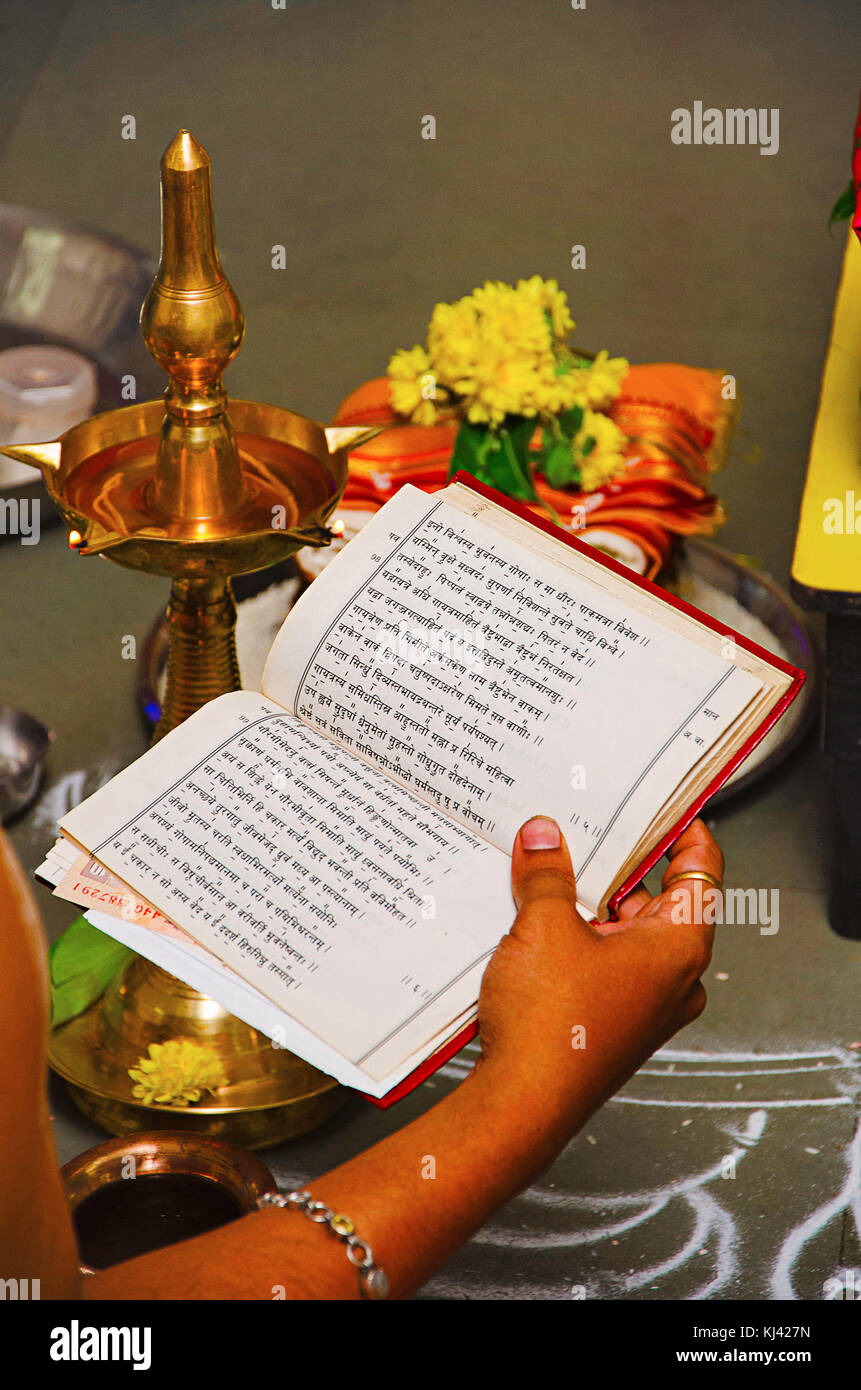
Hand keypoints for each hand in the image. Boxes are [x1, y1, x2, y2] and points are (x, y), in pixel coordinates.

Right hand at [477, 815, 721, 1130]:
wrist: (521, 1104)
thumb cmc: (552, 1029)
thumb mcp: (543, 926)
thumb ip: (547, 874)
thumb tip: (545, 840)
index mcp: (680, 947)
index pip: (701, 869)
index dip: (682, 829)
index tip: (661, 803)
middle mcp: (673, 978)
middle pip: (660, 899)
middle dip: (619, 865)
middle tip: (584, 830)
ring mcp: (644, 1004)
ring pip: (627, 933)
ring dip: (592, 904)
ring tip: (548, 873)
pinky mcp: (612, 1022)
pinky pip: (605, 964)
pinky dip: (579, 938)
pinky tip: (537, 922)